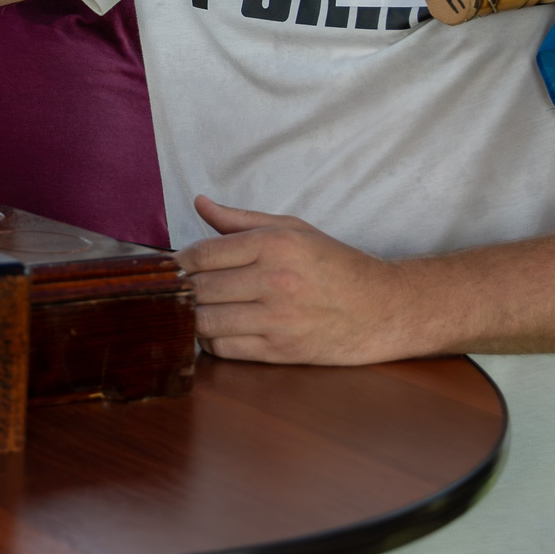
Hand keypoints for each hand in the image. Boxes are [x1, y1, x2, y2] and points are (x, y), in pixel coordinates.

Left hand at [177, 196, 421, 364]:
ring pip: (206, 322)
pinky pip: (224, 349)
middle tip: (178, 290)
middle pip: (200, 289)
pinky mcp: (281, 351)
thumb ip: (241, 219)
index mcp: (275, 245)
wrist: (382, 309)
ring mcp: (277, 319)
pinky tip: (216, 330)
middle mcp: (275, 280)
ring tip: (195, 309)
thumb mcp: (293, 229)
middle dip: (182, 290)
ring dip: (192, 317)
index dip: (178, 263)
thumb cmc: (336, 265)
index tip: (173, 267)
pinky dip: (210, 341)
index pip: (203, 254)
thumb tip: (200, 202)